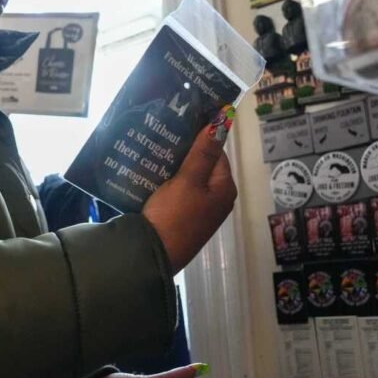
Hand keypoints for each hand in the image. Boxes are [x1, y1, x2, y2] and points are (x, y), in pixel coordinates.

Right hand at [143, 106, 237, 273]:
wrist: (153, 254)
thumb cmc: (174, 215)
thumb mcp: (188, 180)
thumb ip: (203, 152)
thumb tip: (222, 123)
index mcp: (224, 188)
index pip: (218, 153)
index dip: (200, 139)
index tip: (179, 127)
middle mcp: (217, 200)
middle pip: (204, 166)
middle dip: (185, 153)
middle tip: (164, 137)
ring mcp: (201, 211)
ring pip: (190, 179)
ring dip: (175, 167)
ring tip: (155, 151)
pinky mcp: (185, 218)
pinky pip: (180, 193)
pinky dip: (169, 182)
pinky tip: (152, 173)